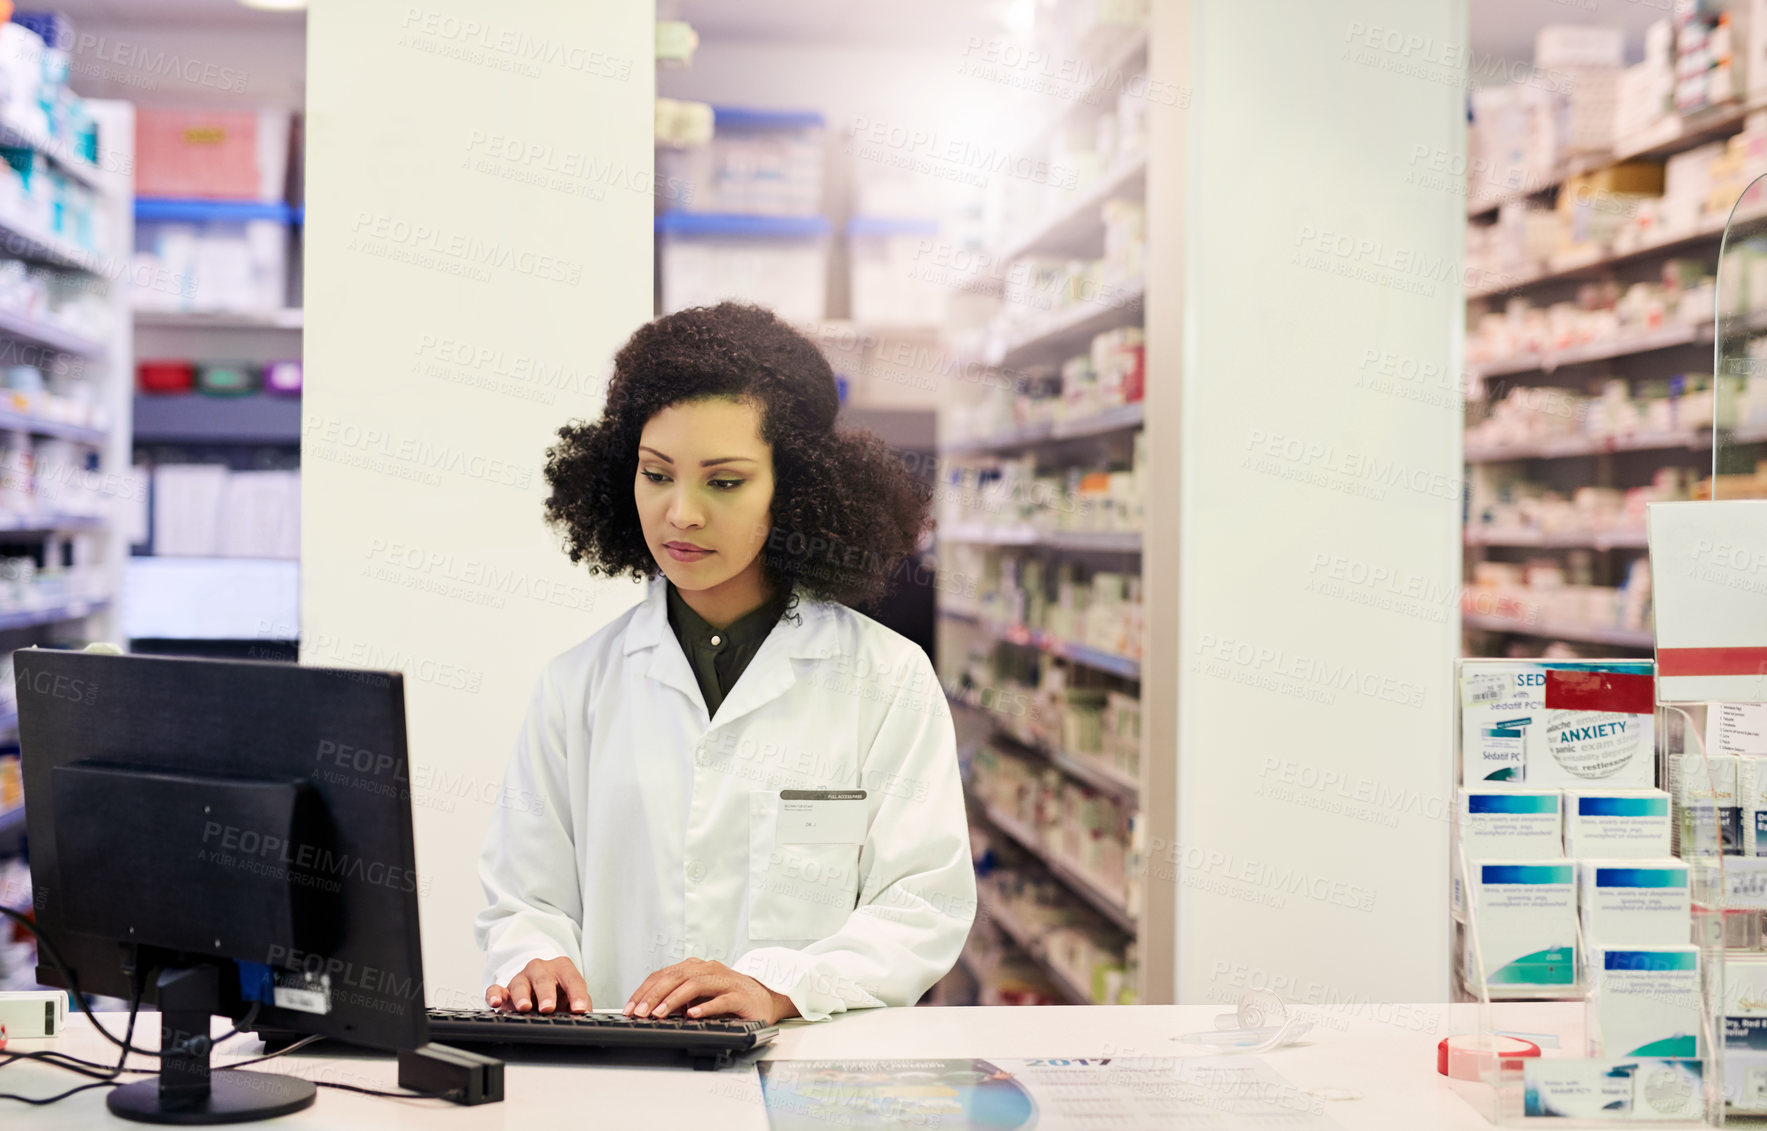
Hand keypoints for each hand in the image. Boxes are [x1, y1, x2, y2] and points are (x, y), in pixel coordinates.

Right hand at [486, 956, 590, 1013]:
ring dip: (522, 995)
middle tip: (548, 1008)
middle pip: (544, 978)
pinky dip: (494, 995)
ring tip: (525, 1007)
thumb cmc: (558, 992)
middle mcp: (541, 970)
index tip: (579, 1009)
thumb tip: (584, 1017)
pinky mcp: (504, 989)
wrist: (538, 988)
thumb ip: (579, 1004)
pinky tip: (496, 1003)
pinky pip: (496, 989)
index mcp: (562, 969)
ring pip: (520, 982)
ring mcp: (521, 978)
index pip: (572, 980)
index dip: (576, 995)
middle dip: (546, 993)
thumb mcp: (571, 996)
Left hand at [622, 958, 798, 1023]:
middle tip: (639, 1012)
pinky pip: (722, 999)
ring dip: (675, 999)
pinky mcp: (741, 995)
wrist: (764, 999)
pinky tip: (693, 1014)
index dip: (644, 990)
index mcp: (696, 968)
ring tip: (660, 1013)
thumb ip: (678, 1000)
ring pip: (696, 984)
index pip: (664, 975)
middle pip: (676, 977)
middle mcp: (709, 970)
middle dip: (654, 995)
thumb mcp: (698, 997)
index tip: (629, 1008)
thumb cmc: (728, 998)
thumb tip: (649, 1011)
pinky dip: (706, 1006)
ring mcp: (726, 981)